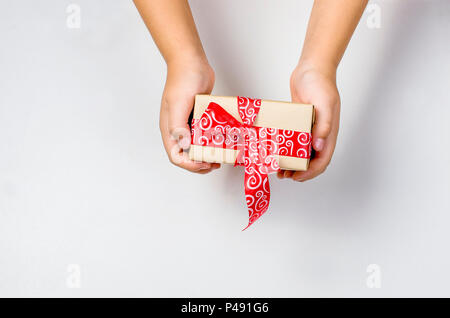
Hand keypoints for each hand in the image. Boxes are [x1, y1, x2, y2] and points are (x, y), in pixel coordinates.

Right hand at [160, 58, 219, 172]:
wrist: (191, 61)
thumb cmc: (182, 80)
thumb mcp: (179, 104)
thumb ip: (178, 126)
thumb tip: (183, 145)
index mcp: (170, 129)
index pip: (176, 156)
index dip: (190, 165)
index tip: (205, 163)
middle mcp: (178, 128)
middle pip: (187, 155)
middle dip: (201, 162)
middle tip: (216, 162)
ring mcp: (189, 122)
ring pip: (197, 145)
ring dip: (208, 152)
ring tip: (221, 155)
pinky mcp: (199, 116)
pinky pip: (205, 133)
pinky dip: (213, 139)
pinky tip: (223, 140)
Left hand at [278, 63, 339, 180]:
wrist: (312, 68)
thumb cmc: (320, 83)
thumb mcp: (324, 103)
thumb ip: (324, 125)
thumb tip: (319, 145)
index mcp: (329, 133)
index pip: (323, 160)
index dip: (311, 172)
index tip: (297, 177)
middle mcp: (320, 134)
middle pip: (312, 160)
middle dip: (300, 171)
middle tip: (284, 175)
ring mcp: (310, 129)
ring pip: (302, 153)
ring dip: (293, 163)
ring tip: (279, 168)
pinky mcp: (300, 123)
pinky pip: (294, 141)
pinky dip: (287, 148)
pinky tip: (277, 151)